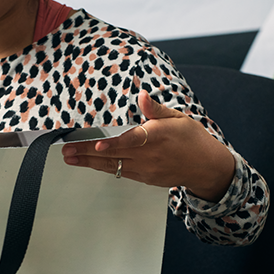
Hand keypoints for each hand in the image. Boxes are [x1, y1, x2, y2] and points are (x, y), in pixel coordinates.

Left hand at [60, 91, 234, 201]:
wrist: (206, 167)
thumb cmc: (191, 139)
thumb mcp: (177, 118)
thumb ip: (155, 109)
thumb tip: (141, 95)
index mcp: (158, 136)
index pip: (133, 139)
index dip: (114, 142)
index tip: (98, 143)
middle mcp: (150, 155)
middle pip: (115, 153)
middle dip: (89, 151)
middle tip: (68, 148)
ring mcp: (146, 169)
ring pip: (113, 165)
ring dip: (89, 161)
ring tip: (70, 157)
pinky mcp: (144, 177)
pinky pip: (119, 172)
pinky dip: (102, 167)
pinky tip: (87, 163)